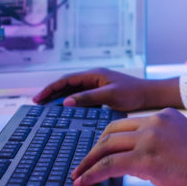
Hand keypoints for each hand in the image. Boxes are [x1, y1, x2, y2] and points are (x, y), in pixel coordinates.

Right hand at [33, 68, 156, 110]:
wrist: (149, 95)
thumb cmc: (132, 93)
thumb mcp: (109, 96)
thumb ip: (88, 98)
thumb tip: (66, 102)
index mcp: (94, 74)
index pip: (66, 80)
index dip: (51, 89)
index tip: (38, 98)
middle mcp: (93, 77)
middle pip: (67, 84)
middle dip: (51, 93)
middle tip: (37, 104)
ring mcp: (97, 85)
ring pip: (73, 90)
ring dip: (59, 98)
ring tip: (46, 108)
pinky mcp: (101, 93)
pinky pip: (81, 96)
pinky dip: (70, 102)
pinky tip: (64, 111)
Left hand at [72, 108, 186, 185]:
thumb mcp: (180, 142)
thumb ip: (156, 144)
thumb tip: (132, 160)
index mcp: (164, 115)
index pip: (126, 123)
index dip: (107, 139)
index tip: (97, 151)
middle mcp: (155, 122)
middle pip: (111, 131)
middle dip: (93, 149)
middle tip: (83, 164)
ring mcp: (150, 138)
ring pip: (106, 146)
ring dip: (88, 162)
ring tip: (78, 176)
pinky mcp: (147, 158)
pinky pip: (110, 164)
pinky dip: (92, 173)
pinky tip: (84, 182)